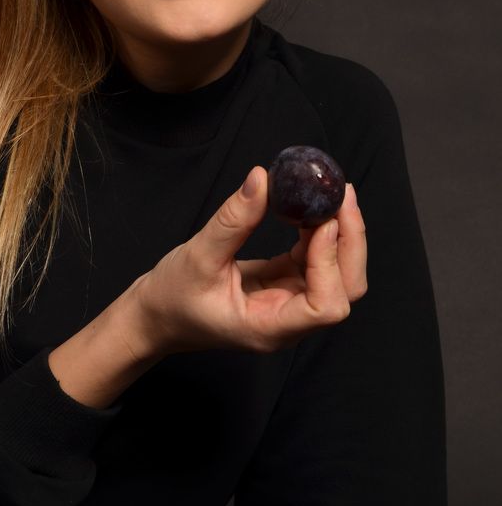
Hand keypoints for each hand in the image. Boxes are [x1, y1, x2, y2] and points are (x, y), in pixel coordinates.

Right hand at [133, 167, 366, 355]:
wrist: (155, 317)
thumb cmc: (172, 298)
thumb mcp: (198, 256)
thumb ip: (233, 220)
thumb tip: (262, 179)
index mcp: (270, 327)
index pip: (325, 306)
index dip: (329, 262)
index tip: (319, 221)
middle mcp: (288, 320)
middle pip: (344, 290)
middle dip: (350, 241)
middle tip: (342, 195)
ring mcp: (288, 303)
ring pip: (335, 274)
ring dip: (338, 233)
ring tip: (329, 194)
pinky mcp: (282, 286)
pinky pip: (312, 260)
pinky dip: (317, 232)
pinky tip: (308, 207)